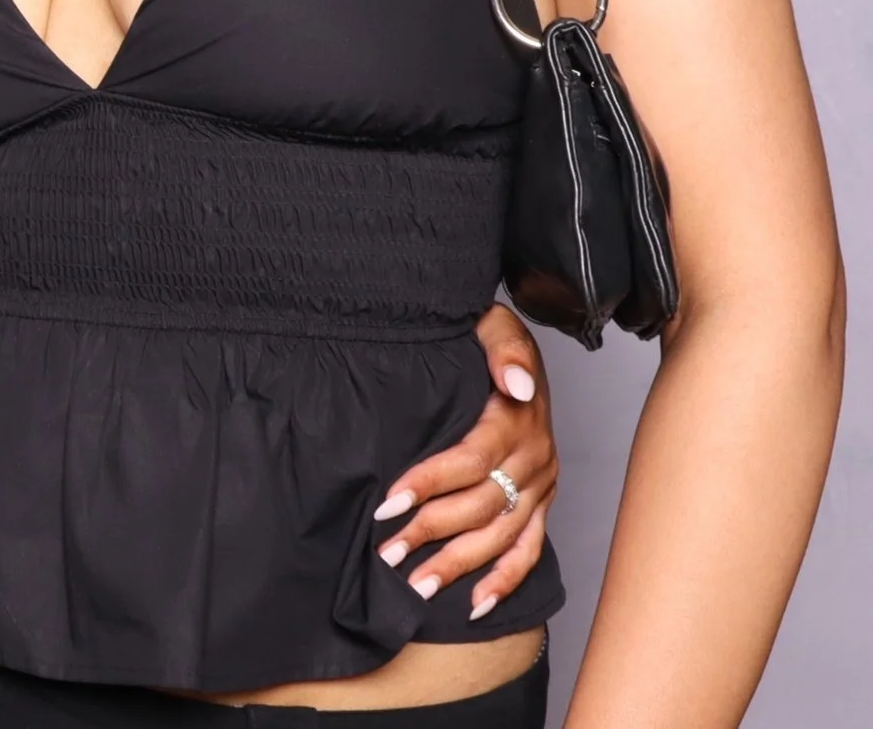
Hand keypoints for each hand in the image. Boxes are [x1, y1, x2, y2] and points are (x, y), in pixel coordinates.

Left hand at [371, 302, 555, 619]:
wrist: (519, 356)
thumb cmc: (489, 341)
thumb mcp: (494, 326)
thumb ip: (503, 347)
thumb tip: (515, 383)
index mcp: (515, 422)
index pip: (469, 461)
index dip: (428, 484)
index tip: (387, 503)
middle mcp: (534, 460)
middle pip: (480, 506)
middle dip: (431, 532)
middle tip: (387, 552)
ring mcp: (540, 487)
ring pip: (501, 536)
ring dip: (459, 564)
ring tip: (416, 584)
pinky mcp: (543, 504)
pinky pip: (529, 550)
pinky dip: (505, 580)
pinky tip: (476, 604)